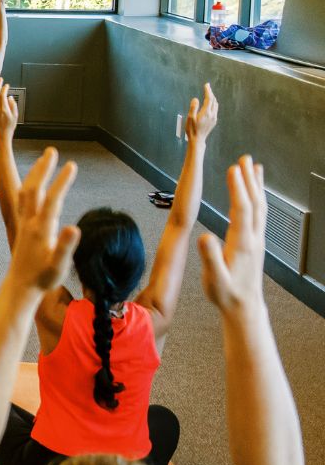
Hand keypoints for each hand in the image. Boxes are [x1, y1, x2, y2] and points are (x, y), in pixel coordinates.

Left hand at [4, 148, 81, 293]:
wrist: (20, 287)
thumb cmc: (42, 279)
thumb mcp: (58, 265)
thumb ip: (65, 246)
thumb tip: (73, 227)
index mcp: (41, 228)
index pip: (53, 199)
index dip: (62, 181)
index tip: (72, 164)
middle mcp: (29, 222)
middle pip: (35, 189)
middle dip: (44, 169)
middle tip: (52, 150)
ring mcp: (24, 223)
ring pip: (26, 193)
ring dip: (34, 175)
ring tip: (42, 160)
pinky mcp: (22, 227)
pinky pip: (23, 201)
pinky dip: (29, 187)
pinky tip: (33, 185)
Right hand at [185, 83, 217, 144]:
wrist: (198, 139)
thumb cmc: (192, 129)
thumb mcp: (190, 118)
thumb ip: (193, 107)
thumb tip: (196, 99)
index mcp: (206, 112)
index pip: (209, 99)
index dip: (208, 91)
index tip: (206, 85)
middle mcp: (212, 114)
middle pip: (213, 101)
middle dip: (210, 93)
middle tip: (207, 87)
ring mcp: (214, 118)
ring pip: (216, 105)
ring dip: (213, 98)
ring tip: (209, 94)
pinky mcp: (214, 121)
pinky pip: (215, 109)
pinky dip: (213, 104)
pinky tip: (210, 104)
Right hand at [201, 155, 266, 315]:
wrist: (243, 306)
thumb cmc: (225, 293)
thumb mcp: (213, 278)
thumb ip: (210, 257)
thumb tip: (204, 236)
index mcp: (241, 244)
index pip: (240, 209)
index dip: (237, 188)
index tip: (232, 168)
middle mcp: (253, 238)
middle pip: (254, 203)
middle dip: (248, 179)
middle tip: (244, 158)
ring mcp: (257, 239)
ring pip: (259, 206)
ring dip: (256, 185)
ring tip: (253, 166)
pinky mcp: (256, 242)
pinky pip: (259, 214)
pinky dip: (257, 197)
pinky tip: (254, 191)